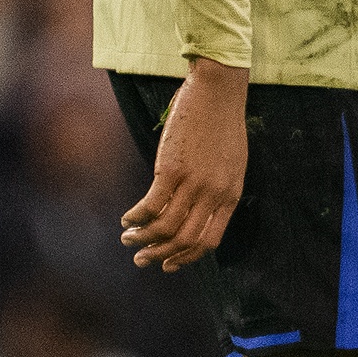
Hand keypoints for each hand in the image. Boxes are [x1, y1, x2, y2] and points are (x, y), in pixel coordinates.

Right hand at [123, 58, 248, 270]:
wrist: (218, 92)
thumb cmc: (222, 123)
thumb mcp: (230, 162)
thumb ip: (217, 188)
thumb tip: (195, 209)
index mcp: (231, 195)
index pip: (209, 241)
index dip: (187, 257)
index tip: (169, 264)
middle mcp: (214, 194)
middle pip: (185, 240)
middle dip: (160, 255)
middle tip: (141, 261)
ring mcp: (194, 183)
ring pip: (165, 227)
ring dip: (143, 238)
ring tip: (128, 239)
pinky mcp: (172, 168)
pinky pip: (151, 204)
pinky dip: (136, 216)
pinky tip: (126, 219)